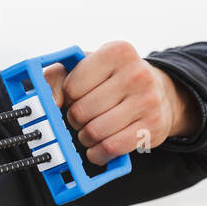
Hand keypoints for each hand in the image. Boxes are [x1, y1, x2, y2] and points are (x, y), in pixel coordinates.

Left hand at [41, 41, 200, 165]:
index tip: (77, 95)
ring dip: (86, 137)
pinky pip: (111, 148)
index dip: (68, 97)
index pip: (71, 87)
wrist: (159, 92)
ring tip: (92, 129)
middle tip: (83, 116)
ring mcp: (148, 100)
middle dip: (76, 119)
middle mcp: (136, 73)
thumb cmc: (113, 80)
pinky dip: (98, 153)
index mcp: (116, 52)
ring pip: (94, 132)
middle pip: (81, 112)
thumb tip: (48, 101)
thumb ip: (56, 77)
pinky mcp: (153, 127)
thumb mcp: (85, 67)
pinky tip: (100, 146)